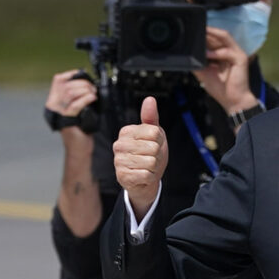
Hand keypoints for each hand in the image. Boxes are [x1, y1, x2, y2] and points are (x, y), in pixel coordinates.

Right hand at [46, 69, 97, 145]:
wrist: (80, 148)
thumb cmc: (82, 129)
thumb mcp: (79, 108)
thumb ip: (78, 96)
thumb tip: (88, 83)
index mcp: (55, 101)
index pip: (58, 80)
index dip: (72, 75)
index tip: (84, 76)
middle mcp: (54, 106)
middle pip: (67, 85)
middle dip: (83, 83)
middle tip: (93, 89)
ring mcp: (59, 113)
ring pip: (70, 93)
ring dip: (85, 90)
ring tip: (93, 94)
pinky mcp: (66, 121)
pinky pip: (75, 105)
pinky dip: (86, 99)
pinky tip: (92, 98)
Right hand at [113, 97, 167, 219]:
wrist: (144, 178)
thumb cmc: (149, 154)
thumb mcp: (154, 134)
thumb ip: (151, 117)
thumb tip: (150, 99)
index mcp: (127, 132)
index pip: (154, 132)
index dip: (159, 141)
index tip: (153, 144)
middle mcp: (119, 145)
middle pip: (154, 147)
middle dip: (157, 155)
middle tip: (150, 157)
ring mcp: (119, 161)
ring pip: (151, 161)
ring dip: (154, 167)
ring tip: (147, 166)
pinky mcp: (122, 176)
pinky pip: (146, 174)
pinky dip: (150, 176)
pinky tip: (143, 175)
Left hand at [195, 27, 256, 113]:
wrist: (232, 101)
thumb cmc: (221, 88)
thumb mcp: (204, 73)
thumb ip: (197, 62)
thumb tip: (187, 55)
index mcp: (222, 53)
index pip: (213, 38)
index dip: (203, 34)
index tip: (191, 31)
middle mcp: (230, 50)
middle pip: (217, 35)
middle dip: (206, 32)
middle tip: (193, 29)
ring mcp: (237, 53)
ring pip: (224, 37)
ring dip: (212, 34)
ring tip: (201, 33)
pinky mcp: (241, 59)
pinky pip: (228, 51)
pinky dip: (217, 52)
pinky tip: (207, 54)